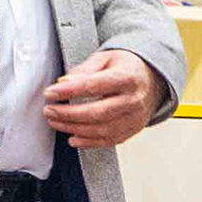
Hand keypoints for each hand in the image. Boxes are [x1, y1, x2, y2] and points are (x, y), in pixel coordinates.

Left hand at [43, 47, 163, 147]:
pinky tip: (73, 138)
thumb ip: (84, 69)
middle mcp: (134, 100)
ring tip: (56, 122)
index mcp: (127, 78)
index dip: (69, 91)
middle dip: (68, 114)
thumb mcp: (105, 58)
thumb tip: (64, 82)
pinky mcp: (133, 130)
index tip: (50, 93)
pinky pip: (109, 140)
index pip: (94, 85)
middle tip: (49, 111)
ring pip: (102, 130)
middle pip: (98, 112)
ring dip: (74, 128)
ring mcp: (135, 118)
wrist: (152, 80)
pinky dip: (89, 142)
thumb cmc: (125, 67)